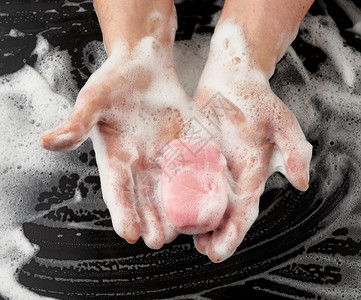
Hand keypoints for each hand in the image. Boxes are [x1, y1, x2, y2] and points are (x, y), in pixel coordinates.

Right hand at [39, 39, 190, 248]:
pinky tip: (204, 199)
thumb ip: (77, 122)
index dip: (123, 212)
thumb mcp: (95, 99)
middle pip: (144, 197)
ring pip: (167, 189)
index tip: (130, 234)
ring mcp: (162, 155)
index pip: (117, 190)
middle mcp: (139, 162)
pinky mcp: (183, 145)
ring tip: (181, 231)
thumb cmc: (116, 78)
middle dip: (151, 219)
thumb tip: (46, 141)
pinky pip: (190, 167)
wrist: (145, 63)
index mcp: (115, 156)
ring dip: (173, 210)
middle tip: (159, 241)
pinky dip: (196, 184)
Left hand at [192, 21, 311, 261]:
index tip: (219, 251)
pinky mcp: (191, 152)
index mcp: (251, 173)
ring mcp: (208, 164)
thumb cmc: (259, 100)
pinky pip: (180, 175)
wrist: (232, 79)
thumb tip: (302, 183)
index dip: (233, 232)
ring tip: (180, 235)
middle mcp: (229, 174)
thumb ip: (293, 151)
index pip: (244, 210)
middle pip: (220, 211)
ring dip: (191, 218)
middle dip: (211, 233)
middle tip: (200, 250)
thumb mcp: (281, 122)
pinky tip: (164, 204)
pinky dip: (173, 191)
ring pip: (198, 198)